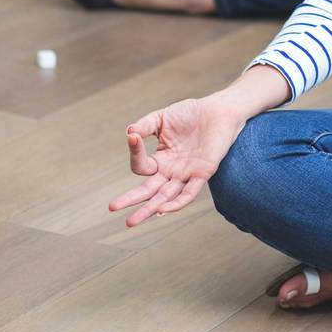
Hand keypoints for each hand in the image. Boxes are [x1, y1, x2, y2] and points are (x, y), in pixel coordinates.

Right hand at [108, 95, 244, 226]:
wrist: (219, 110)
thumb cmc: (191, 113)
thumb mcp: (162, 118)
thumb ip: (145, 126)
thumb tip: (129, 133)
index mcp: (161, 159)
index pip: (141, 166)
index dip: (135, 153)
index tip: (133, 137)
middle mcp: (172, 171)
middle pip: (148, 190)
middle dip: (130, 200)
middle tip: (112, 207)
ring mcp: (186, 174)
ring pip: (165, 197)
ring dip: (149, 209)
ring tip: (131, 221)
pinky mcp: (203, 173)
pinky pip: (189, 193)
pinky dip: (176, 203)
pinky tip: (162, 209)